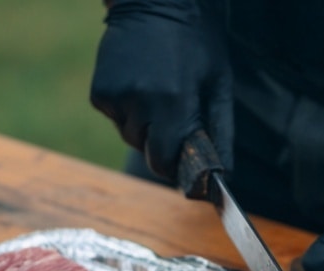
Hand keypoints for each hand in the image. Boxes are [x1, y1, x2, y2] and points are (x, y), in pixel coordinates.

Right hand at [90, 0, 231, 182]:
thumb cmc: (196, 40)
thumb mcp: (218, 84)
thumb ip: (221, 133)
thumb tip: (224, 177)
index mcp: (173, 102)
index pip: (165, 162)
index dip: (175, 166)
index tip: (184, 159)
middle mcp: (140, 101)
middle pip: (147, 152)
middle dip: (161, 144)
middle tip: (173, 115)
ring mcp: (116, 96)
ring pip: (130, 136)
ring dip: (144, 126)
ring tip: (156, 92)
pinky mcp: (100, 91)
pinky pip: (116, 118)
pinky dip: (127, 111)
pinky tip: (139, 82)